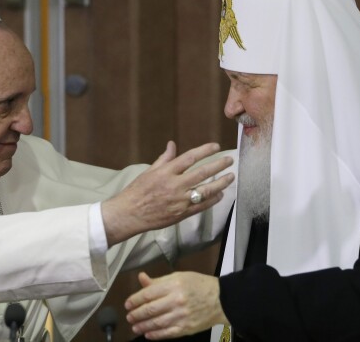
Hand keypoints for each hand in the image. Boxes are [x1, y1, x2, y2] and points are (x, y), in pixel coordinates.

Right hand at [102, 141, 233, 244]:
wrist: (129, 214)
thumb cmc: (137, 191)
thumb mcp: (149, 171)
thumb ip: (164, 159)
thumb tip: (172, 144)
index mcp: (166, 172)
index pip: (190, 157)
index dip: (205, 151)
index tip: (216, 147)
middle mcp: (174, 185)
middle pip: (202, 173)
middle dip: (218, 165)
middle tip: (230, 160)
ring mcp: (179, 200)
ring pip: (206, 190)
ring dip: (221, 183)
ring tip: (230, 177)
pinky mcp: (181, 214)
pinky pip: (201, 206)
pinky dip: (213, 200)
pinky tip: (220, 195)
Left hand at [125, 271, 228, 339]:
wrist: (221, 300)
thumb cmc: (199, 285)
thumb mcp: (179, 277)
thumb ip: (159, 280)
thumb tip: (142, 278)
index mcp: (174, 285)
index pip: (148, 293)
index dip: (135, 300)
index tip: (128, 304)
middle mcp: (176, 301)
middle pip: (150, 309)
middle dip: (136, 314)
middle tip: (129, 317)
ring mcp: (181, 316)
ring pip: (156, 323)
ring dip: (143, 326)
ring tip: (135, 326)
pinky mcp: (186, 328)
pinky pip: (167, 333)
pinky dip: (155, 335)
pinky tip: (148, 334)